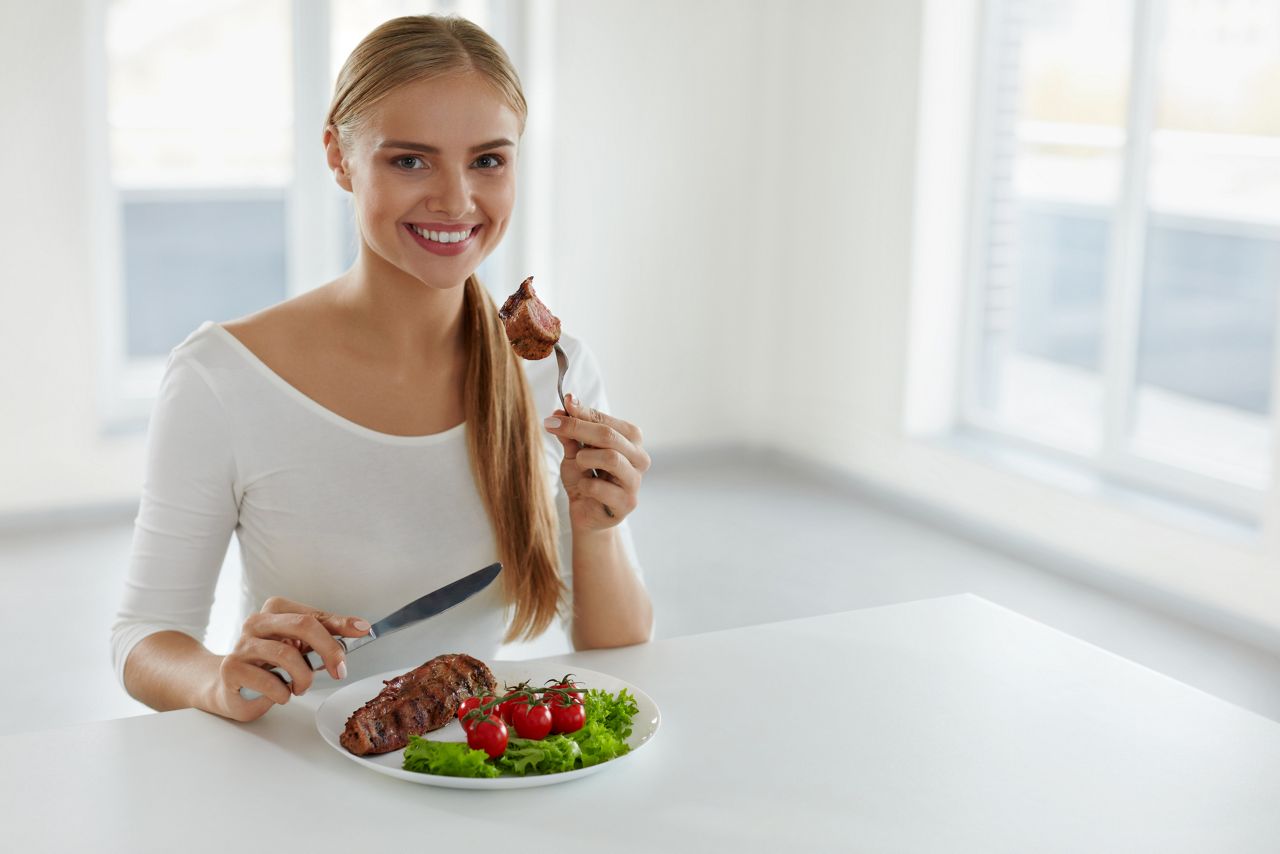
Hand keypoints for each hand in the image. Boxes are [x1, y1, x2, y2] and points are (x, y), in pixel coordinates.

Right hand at [212, 597, 369, 721]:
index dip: (341, 624)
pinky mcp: (232, 668)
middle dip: (329, 649)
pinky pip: (269, 681)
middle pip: (303, 625)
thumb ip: (325, 634)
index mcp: (275, 610)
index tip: (363, 631)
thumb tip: (360, 627)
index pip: (314, 615)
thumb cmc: (267, 665)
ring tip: (300, 687)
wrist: (227, 686)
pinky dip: (283, 692)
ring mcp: (242, 644)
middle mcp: (257, 622)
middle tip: (340, 670)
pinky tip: (281, 694)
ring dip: (303, 678)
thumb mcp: (299, 646)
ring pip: (288, 655)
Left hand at [544, 394, 650, 529]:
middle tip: (553, 426)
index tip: (560, 409)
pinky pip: (599, 487)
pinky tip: (584, 489)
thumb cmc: (585, 479)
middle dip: (578, 428)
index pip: (606, 421)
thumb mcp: (574, 453)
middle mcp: (639, 458)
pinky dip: (584, 484)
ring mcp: (635, 481)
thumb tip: (561, 410)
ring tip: (578, 464)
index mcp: (631, 440)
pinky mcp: (627, 503)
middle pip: (609, 436)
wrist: (586, 514)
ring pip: (611, 458)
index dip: (581, 413)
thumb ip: (570, 434)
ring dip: (585, 458)